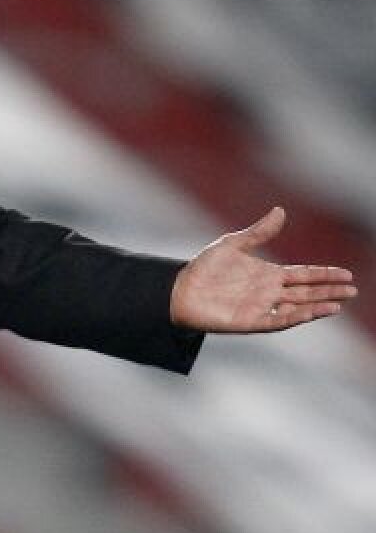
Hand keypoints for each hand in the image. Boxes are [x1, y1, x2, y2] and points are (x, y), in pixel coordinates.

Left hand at [171, 207, 356, 332]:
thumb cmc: (203, 268)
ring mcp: (261, 308)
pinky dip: (294, 317)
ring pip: (296, 308)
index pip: (303, 274)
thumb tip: (280, 210)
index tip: (346, 274)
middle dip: (329, 291)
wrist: (179, 290)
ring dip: (317, 306)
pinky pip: (277, 320)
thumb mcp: (232, 245)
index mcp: (268, 275)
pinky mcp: (250, 321)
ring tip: (338, 303)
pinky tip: (310, 312)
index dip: (324, 274)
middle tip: (352, 290)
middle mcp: (269, 293)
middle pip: (306, 292)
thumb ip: (258, 232)